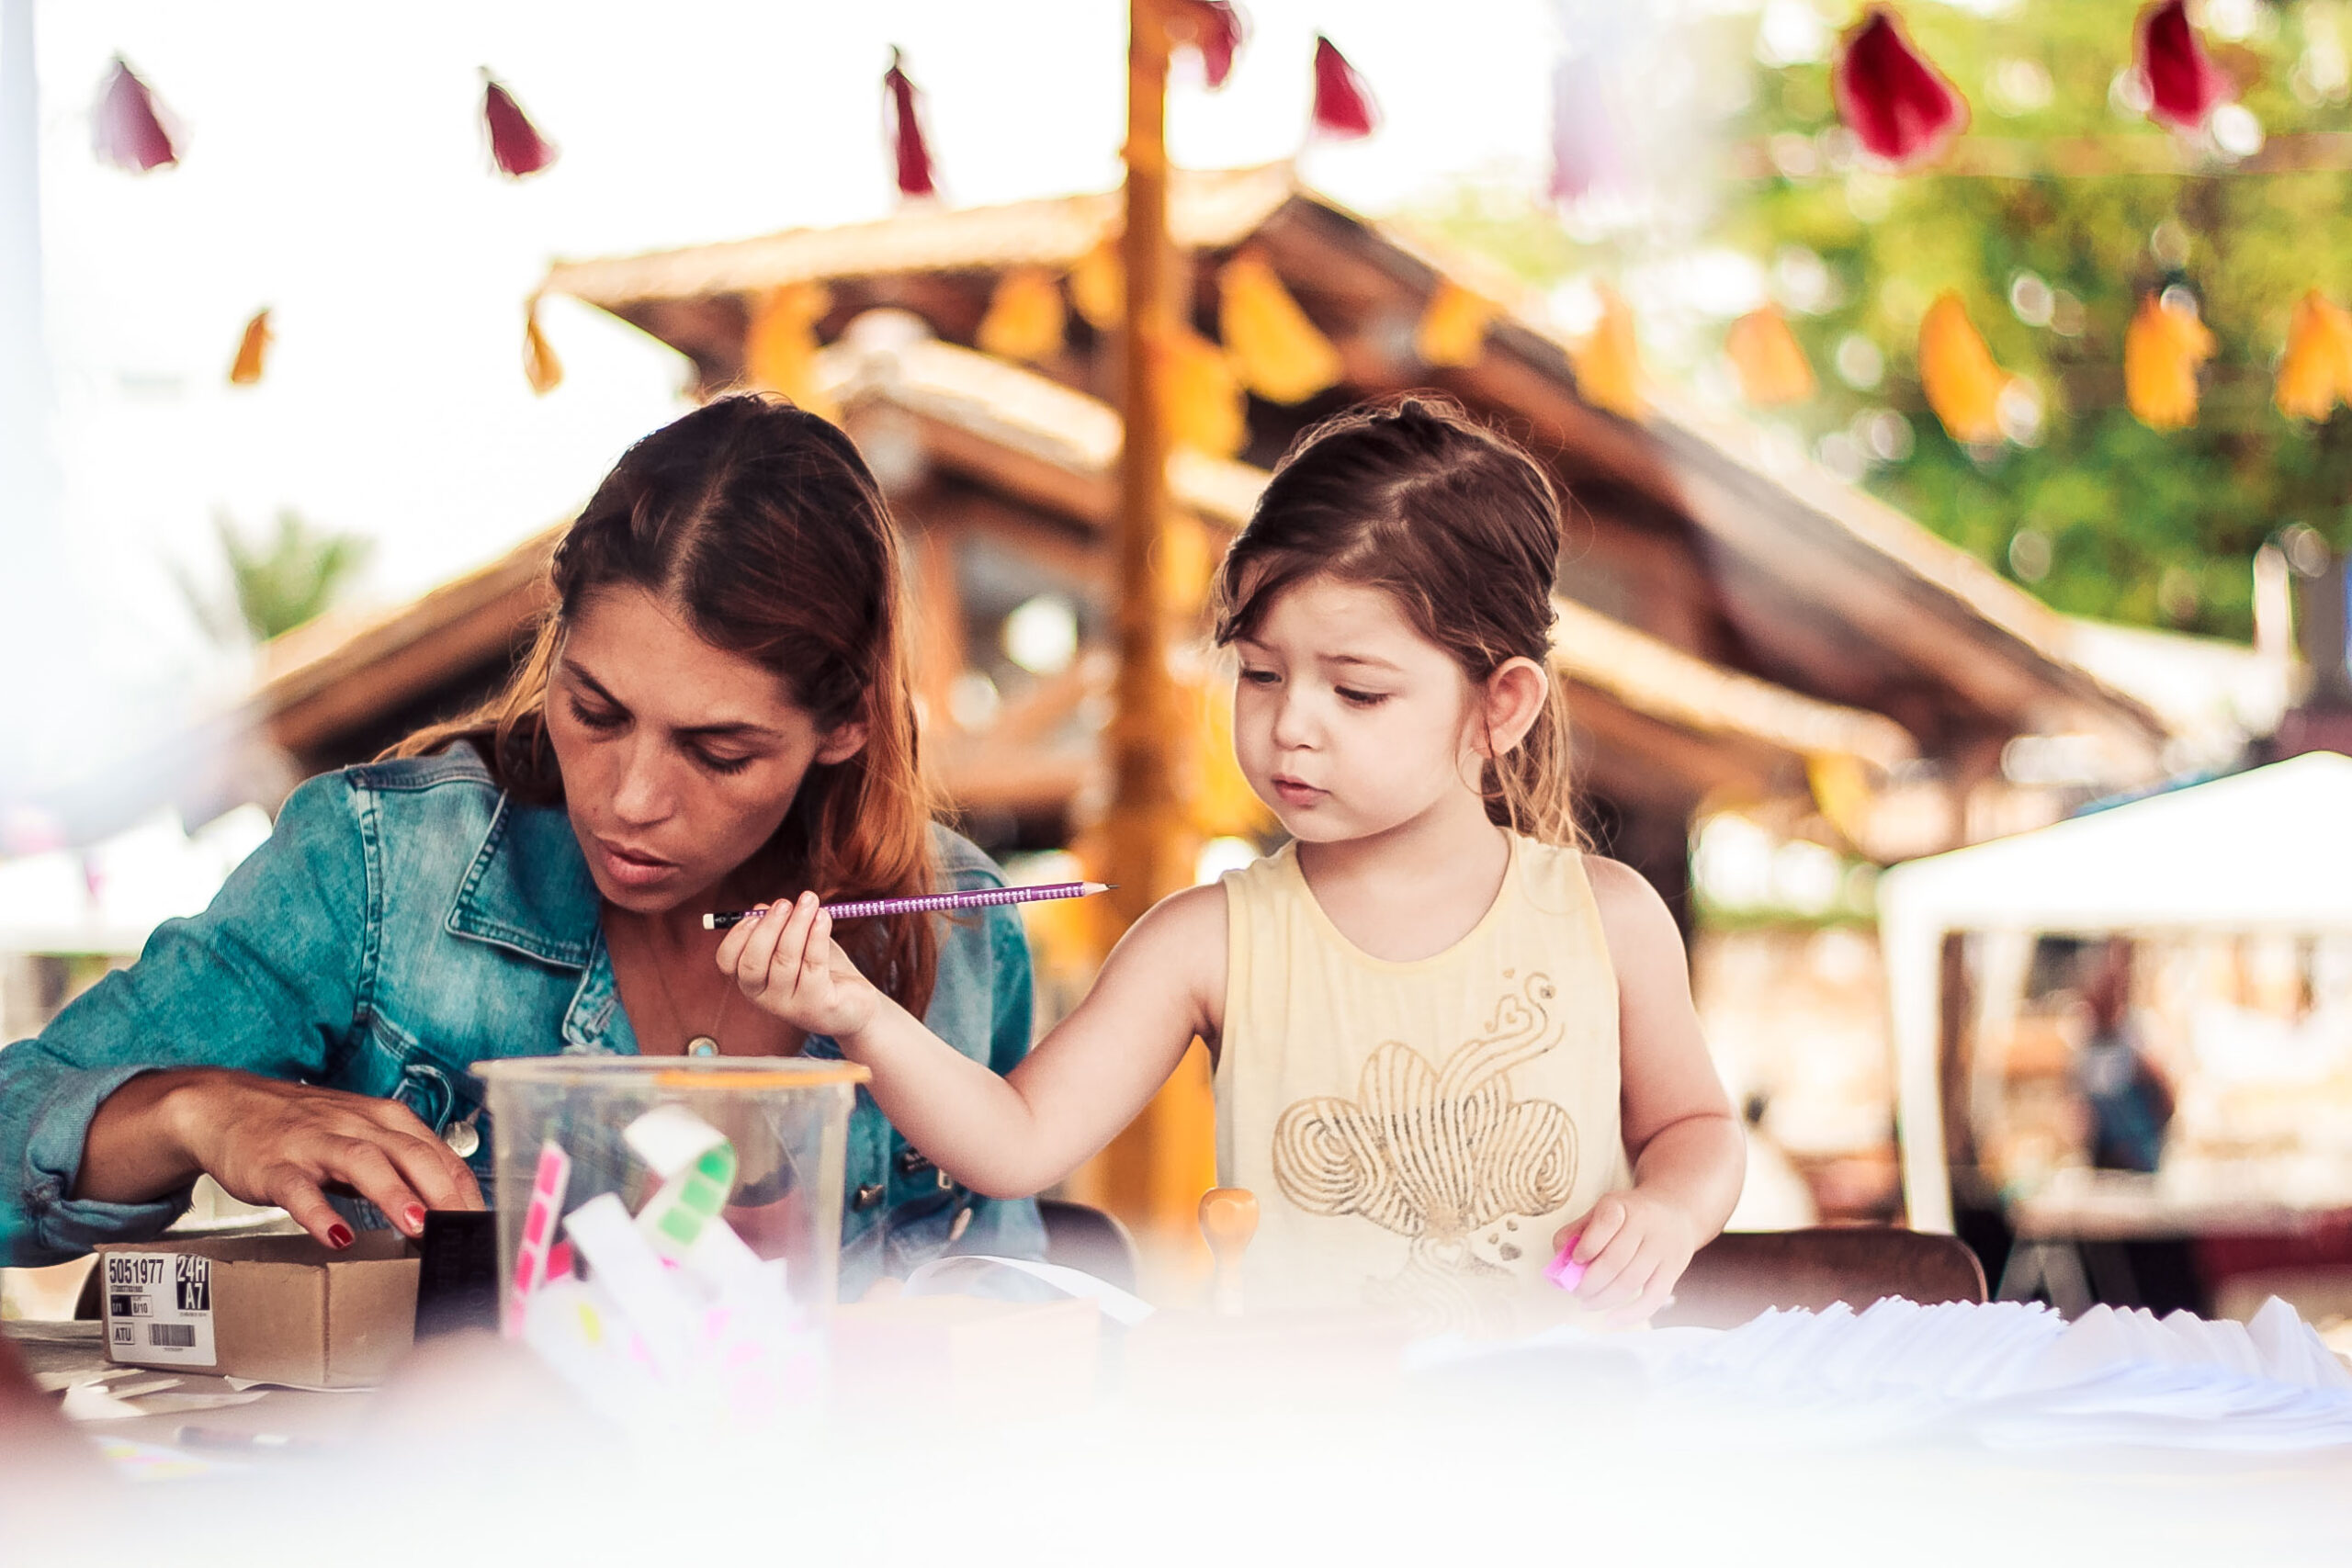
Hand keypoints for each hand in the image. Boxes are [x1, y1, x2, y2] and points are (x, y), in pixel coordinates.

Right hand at [158, 1069, 483, 1247]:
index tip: (486, 1223)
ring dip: (393, 1194)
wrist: (228, 1106)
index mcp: (385, 1120)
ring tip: (417, 1226)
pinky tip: (336, 1236)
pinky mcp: (275, 1165)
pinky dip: (319, 1212)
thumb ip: (401, 1167)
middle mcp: (357, 1125)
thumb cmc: (306, 1128)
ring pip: (363, 1162)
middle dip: (443, 1191)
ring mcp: (315, 1142)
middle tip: (464, 1227)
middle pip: (411, 1154)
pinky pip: (300, 1188)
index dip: (465, 1188)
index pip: (439, 1153)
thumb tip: (448, 1206)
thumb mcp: (362, 1137)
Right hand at [716, 890, 881, 1041]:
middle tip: (785, 903)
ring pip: (785, 960)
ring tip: (810, 901)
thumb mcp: (797, 945)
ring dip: (797, 924)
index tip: (754, 914)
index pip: (727, 962)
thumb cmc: (822, 970)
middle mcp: (765, 998)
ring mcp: (790, 1006)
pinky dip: (817, 936)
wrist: (857, 1004)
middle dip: (768, 927)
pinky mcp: (817, 1005)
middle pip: (753, 963)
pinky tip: (823, 917)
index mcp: (752, 981)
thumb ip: (779, 927)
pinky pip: (813, 966)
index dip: (736, 936)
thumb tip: (761, 908)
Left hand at [1551, 1187, 1699, 1323]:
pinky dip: (1631, 1314)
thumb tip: (1559, 1258)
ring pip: (1631, 1281)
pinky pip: (1654, 1297)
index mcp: (1622, 1206)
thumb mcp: (1600, 1211)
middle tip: (1577, 1292)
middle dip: (1590, 1282)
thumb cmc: (1628, 1215)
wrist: (1674, 1210)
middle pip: (1615, 1260)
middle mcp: (1645, 1224)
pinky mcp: (1674, 1268)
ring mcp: (1662, 1247)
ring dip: (1604, 1299)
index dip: (1587, 1245)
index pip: (1606, 1222)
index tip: (1575, 1260)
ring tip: (1588, 1303)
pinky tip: (1611, 1320)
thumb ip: (1576, 1231)